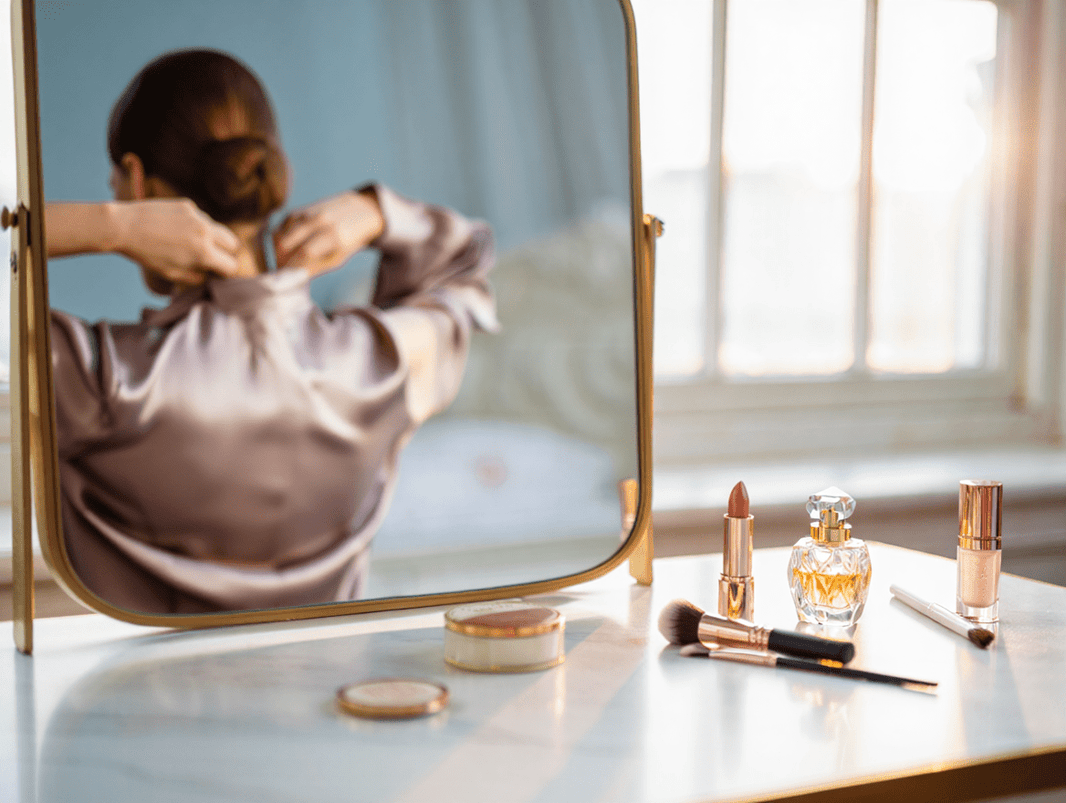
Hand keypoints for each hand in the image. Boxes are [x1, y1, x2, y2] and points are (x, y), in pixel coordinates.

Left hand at [115, 198, 240, 288]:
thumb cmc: (146, 254)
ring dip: (211, 238)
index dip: (225, 272)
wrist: (124, 226)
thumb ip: (196, 277)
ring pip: (217, 229)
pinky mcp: (187, 205)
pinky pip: (201, 217)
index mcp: (203, 253)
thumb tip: (209, 275)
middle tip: (212, 258)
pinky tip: (177, 229)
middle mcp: (205, 232)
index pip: (231, 265)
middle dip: (226, 252)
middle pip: (233, 243)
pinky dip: (195, 225)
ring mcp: (197, 216)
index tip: (218, 273)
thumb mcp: (172, 274)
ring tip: (189, 243)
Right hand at [273, 190, 384, 274]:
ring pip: (281, 233)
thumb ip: (318, 266)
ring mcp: (310, 212)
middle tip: (281, 268)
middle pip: (287, 242)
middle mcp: (320, 221)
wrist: (358, 210)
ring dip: (277, 249)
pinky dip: (280, 236)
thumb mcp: (340, 257)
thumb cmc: (349, 240)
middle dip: (280, 259)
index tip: (286, 276)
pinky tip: (285, 245)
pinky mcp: (303, 208)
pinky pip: (282, 225)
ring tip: (283, 259)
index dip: (291, 266)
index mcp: (335, 236)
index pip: (306, 253)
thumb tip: (295, 277)